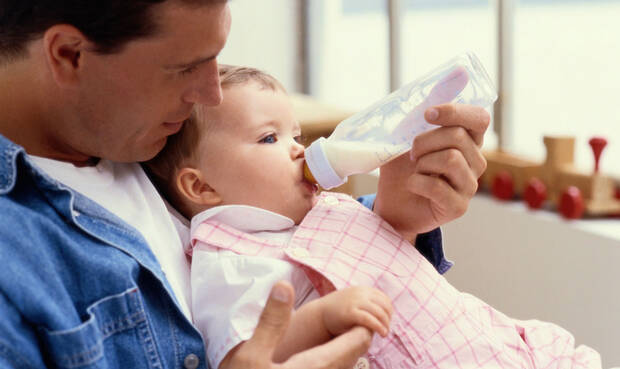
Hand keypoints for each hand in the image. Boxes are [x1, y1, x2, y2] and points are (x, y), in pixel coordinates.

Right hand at [219, 281, 372, 368]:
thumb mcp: (251, 355)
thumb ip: (271, 322)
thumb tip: (285, 285)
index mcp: (315, 367)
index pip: (356, 342)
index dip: (362, 323)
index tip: (361, 310)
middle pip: (352, 357)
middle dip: (357, 337)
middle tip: (357, 319)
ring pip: (342, 368)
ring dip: (346, 352)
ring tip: (345, 336)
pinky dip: (335, 363)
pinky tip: (321, 359)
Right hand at [320, 286, 392, 337]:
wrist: (319, 315)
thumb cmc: (338, 311)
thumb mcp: (353, 301)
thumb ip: (366, 302)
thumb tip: (384, 312)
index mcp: (362, 290)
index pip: (384, 298)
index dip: (389, 310)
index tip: (388, 321)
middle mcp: (360, 293)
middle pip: (384, 305)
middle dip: (388, 318)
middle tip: (387, 328)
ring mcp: (355, 302)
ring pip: (379, 312)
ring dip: (386, 324)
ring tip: (385, 333)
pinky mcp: (351, 313)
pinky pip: (370, 319)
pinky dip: (379, 326)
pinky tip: (382, 333)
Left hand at [374, 103, 489, 240]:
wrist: (391, 204)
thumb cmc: (401, 169)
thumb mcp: (405, 137)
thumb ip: (423, 112)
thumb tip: (452, 74)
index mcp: (467, 141)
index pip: (479, 118)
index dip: (455, 112)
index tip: (427, 114)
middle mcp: (475, 162)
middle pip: (457, 136)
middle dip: (424, 140)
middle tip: (411, 153)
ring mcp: (469, 185)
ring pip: (451, 159)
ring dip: (422, 163)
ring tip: (415, 171)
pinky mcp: (459, 207)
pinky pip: (437, 186)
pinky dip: (416, 183)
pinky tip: (412, 186)